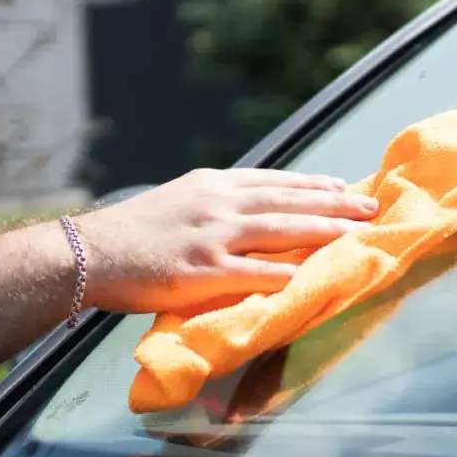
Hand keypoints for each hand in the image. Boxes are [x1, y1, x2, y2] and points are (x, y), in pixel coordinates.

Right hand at [74, 168, 376, 312]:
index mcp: (213, 185)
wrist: (86, 252)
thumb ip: (216, 201)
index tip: (345, 187)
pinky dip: (282, 273)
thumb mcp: (179, 199)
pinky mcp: (200, 272)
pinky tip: (309, 275)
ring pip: (280, 229)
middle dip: (334, 204)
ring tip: (355, 234)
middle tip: (369, 208)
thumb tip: (253, 208)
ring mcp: (211, 237)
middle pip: (288, 201)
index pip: (275, 181)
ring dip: (322, 230)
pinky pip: (251, 272)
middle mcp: (218, 204)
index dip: (314, 185)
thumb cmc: (131, 231)